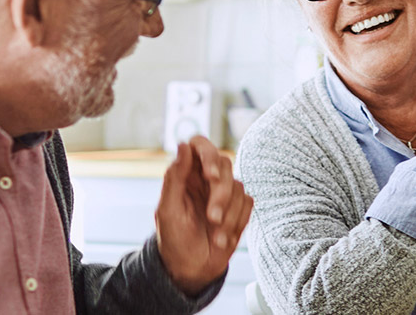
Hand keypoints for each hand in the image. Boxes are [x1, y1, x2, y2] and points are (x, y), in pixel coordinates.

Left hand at [154, 136, 251, 295]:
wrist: (192, 270)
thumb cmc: (174, 240)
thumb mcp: (168, 210)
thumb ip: (174, 177)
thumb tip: (183, 145)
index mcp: (185, 174)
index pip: (199, 144)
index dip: (208, 153)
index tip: (211, 176)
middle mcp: (205, 178)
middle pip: (224, 164)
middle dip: (221, 194)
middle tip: (212, 218)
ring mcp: (224, 192)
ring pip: (238, 185)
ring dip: (229, 214)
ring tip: (215, 236)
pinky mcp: (238, 208)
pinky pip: (248, 203)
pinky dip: (237, 222)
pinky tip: (223, 238)